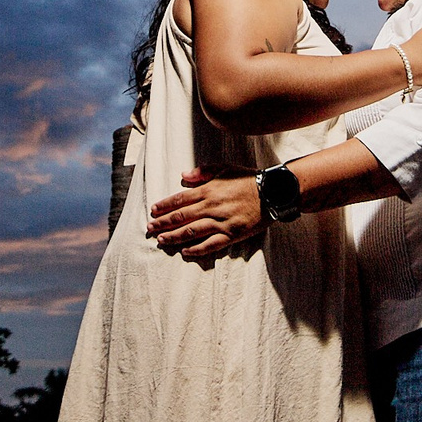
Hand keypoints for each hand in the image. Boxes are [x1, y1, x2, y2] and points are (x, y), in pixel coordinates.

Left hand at [148, 168, 266, 260]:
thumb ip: (202, 172)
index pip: (180, 199)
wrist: (272, 192)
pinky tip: (185, 252)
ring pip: (191, 231)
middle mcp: (211, 206)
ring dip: (174, 236)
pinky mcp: (231, 234)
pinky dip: (197, 249)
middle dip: (163, 223)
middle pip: (181, 217)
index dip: (164, 206)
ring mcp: (221, 221)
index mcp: (208, 190)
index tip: (153, 211)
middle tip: (150, 229)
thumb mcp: (224, 168)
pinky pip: (210, 244)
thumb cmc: (248, 179)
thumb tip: (184, 175)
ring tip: (162, 240)